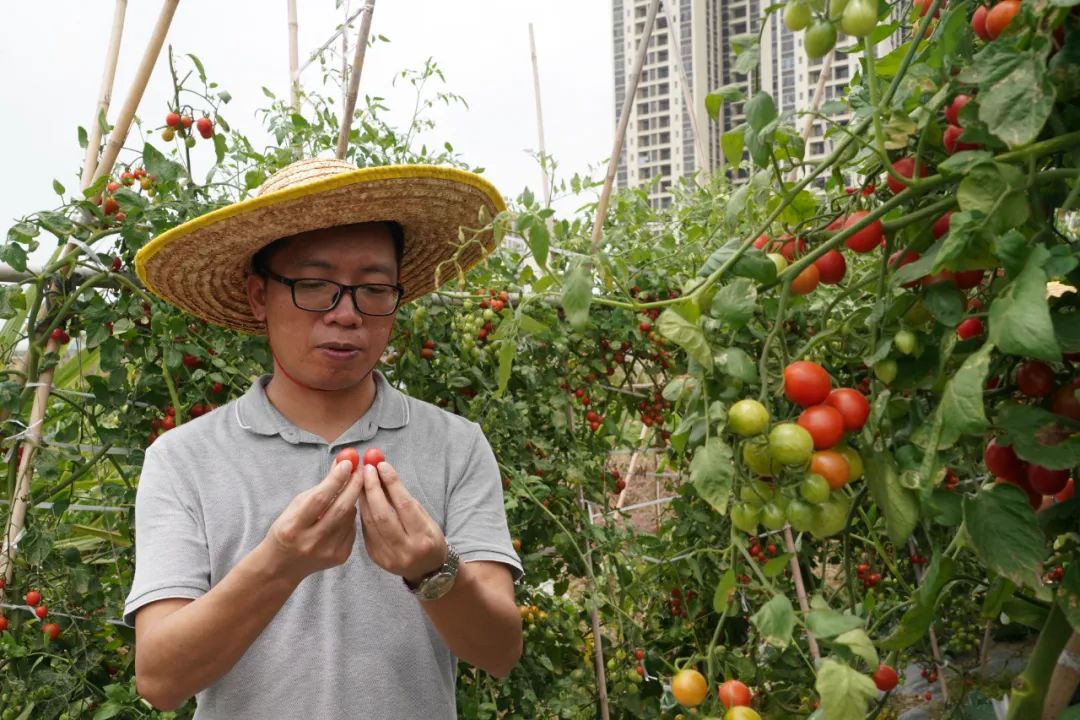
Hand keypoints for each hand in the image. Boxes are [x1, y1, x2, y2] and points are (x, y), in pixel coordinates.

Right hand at [263, 460, 363, 582]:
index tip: (348, 462)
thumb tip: (341, 463)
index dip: (335, 480)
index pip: (319, 499)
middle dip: (354, 486)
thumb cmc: (288, 529)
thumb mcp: (296, 506)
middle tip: (361, 470)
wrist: (283, 566)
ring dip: (351, 501)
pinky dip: (350, 517)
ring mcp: (327, 552)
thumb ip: (319, 487)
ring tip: (347, 492)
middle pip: (340, 509)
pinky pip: (352, 528)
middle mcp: (311, 542)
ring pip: (349, 517)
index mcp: (293, 527)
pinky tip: (342, 514)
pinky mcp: (340, 557)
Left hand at [359, 461, 446, 584]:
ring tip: (361, 479)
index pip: (404, 505)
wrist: (427, 569)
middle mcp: (405, 549)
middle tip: (367, 469)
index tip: (381, 465)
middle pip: (383, 515)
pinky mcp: (376, 558)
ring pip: (370, 522)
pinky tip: (361, 498)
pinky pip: (366, 531)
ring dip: (363, 498)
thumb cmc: (428, 537)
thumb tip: (384, 472)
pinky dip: (363, 512)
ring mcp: (389, 556)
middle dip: (372, 488)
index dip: (391, 483)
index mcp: (423, 537)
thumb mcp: (425, 518)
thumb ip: (404, 498)